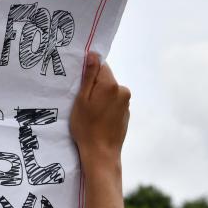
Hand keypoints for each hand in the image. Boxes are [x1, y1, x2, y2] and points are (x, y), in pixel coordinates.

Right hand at [70, 52, 129, 172]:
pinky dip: (106, 108)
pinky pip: (114, 104)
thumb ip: (89, 76)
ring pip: (110, 93)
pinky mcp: (126, 114)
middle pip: (106, 80)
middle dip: (94, 88)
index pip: (101, 66)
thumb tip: (93, 54)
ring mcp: (126, 103)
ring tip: (90, 115)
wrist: (101, 153)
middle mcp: (122, 90)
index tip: (80, 88)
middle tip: (82, 104)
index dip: (89, 75)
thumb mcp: (81, 100)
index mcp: (111, 84)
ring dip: (100, 98)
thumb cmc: (86, 127)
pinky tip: (98, 121)